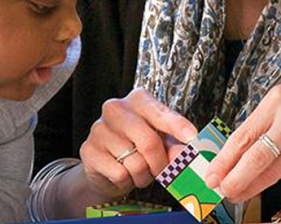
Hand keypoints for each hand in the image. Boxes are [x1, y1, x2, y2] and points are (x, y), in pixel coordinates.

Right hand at [79, 87, 197, 199]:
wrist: (107, 165)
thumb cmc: (138, 147)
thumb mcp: (161, 142)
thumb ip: (175, 147)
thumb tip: (187, 156)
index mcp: (138, 100)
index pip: (160, 113)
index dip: (177, 125)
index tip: (192, 136)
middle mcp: (115, 108)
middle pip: (149, 142)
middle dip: (160, 164)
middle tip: (161, 171)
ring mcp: (99, 128)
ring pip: (135, 163)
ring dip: (142, 175)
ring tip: (137, 170)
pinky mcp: (89, 150)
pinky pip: (119, 174)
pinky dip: (126, 181)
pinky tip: (122, 173)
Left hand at [205, 77, 280, 201]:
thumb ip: (262, 124)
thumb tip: (235, 151)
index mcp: (275, 102)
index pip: (243, 135)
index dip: (224, 158)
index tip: (212, 172)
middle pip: (256, 156)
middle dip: (235, 177)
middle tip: (221, 188)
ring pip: (272, 169)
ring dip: (251, 184)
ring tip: (236, 192)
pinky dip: (271, 179)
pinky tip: (259, 185)